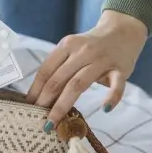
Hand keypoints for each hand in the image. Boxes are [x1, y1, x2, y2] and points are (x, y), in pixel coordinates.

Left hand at [27, 10, 148, 131]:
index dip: (35, 90)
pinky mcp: (122, 68)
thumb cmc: (91, 46)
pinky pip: (117, 84)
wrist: (123, 30)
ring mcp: (102, 60)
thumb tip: (40, 97)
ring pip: (78, 84)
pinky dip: (112, 97)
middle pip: (58, 80)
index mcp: (66, 46)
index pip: (46, 71)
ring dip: (63, 105)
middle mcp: (82, 51)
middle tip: (38, 121)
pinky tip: (104, 109)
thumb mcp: (72, 50)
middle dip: (45, 102)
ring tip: (54, 122)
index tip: (28, 107)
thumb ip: (60, 68)